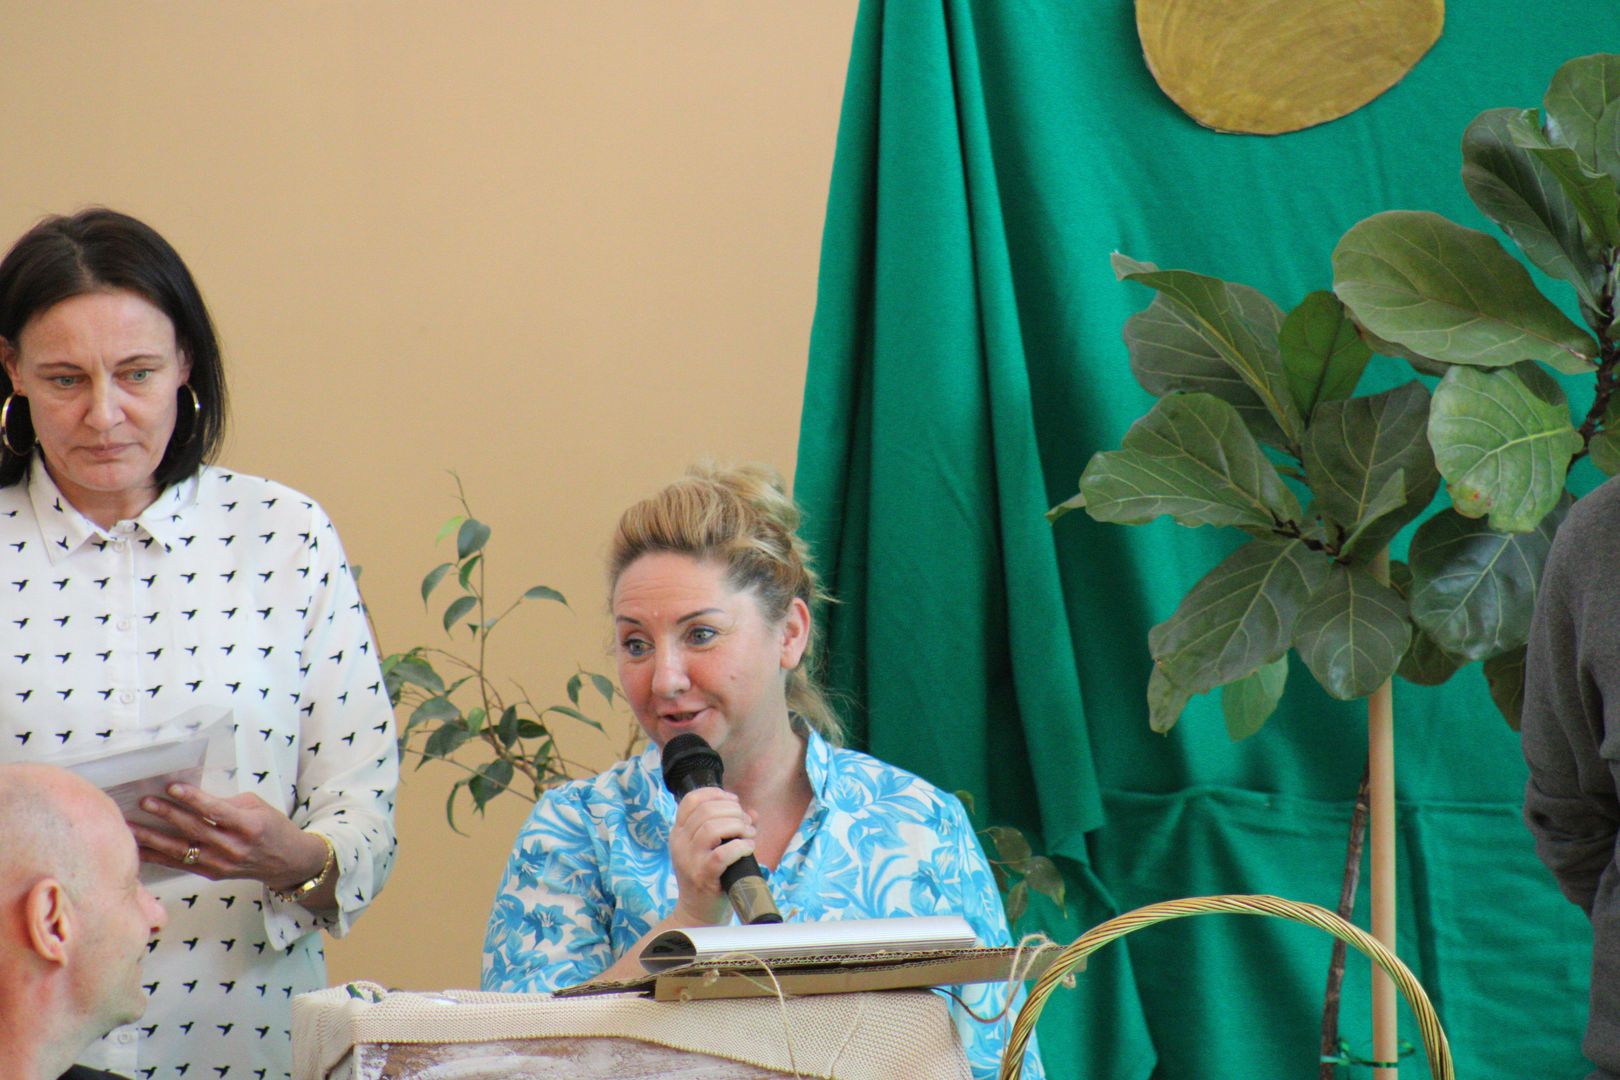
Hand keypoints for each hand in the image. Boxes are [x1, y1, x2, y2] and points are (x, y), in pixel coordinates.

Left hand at [129, 783, 328, 891]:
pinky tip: (139, 849)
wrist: (287, 862)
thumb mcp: (258, 806)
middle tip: (144, 802)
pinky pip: (180, 864)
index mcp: (249, 826)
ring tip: (131, 827)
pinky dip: (158, 856)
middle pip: (194, 830)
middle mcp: (233, 848)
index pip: (216, 812)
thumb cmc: (273, 827)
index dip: (194, 799)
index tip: (173, 787)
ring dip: (153, 839)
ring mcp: (220, 863)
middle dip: (167, 815)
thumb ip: (227, 803)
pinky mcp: (211, 873)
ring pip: (181, 851)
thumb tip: (193, 796)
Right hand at [667, 786, 756, 926]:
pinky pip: (722, 853)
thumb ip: (729, 827)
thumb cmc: (709, 877)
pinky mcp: (703, 876)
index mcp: (679, 832)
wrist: (698, 914)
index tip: (733, 801)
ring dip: (737, 826)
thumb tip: (752, 813)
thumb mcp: (711, 849)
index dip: (715, 794)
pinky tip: (749, 847)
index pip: (691, 800)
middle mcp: (680, 843)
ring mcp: (689, 860)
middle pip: (706, 811)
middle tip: (746, 822)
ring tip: (748, 835)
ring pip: (712, 828)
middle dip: (733, 811)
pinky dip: (740, 846)